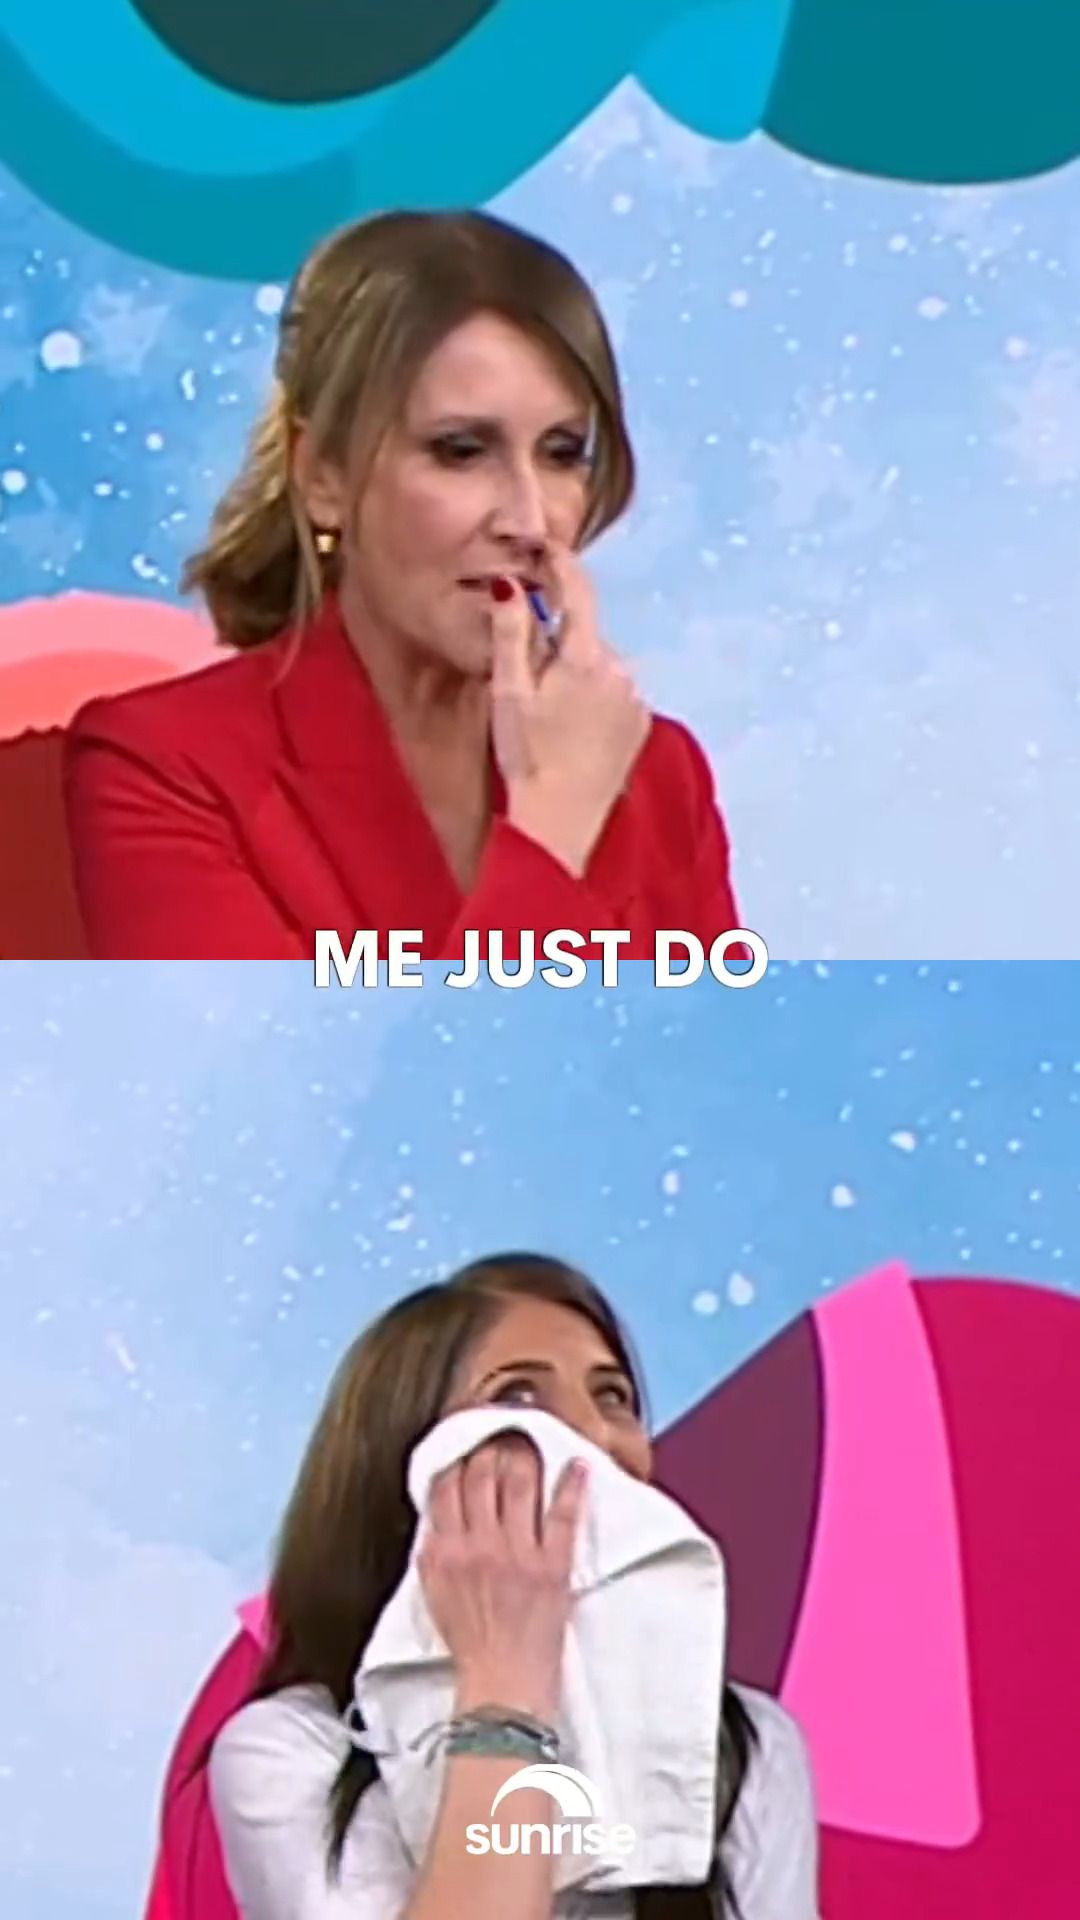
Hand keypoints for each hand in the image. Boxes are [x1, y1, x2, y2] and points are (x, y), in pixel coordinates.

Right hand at [417, 1434, 586, 1718]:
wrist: (504, 1684)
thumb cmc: (470, 1644)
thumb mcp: (434, 1591)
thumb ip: (435, 1546)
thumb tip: (441, 1508)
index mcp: (446, 1550)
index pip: (449, 1484)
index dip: (459, 1456)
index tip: (468, 1441)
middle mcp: (481, 1543)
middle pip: (484, 1474)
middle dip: (492, 1446)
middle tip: (501, 1432)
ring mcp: (520, 1552)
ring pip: (521, 1483)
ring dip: (526, 1455)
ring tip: (531, 1440)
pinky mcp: (554, 1565)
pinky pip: (564, 1515)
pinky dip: (572, 1486)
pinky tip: (578, 1465)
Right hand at [489, 547, 650, 876]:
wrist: (560, 823)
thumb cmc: (528, 760)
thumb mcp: (508, 692)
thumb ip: (511, 633)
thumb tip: (512, 584)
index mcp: (586, 657)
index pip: (579, 589)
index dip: (561, 562)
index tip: (545, 548)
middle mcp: (620, 670)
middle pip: (584, 633)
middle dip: (558, 641)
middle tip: (528, 677)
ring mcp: (635, 698)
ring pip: (599, 664)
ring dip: (576, 673)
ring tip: (550, 715)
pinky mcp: (641, 724)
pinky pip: (614, 693)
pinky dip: (594, 699)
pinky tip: (573, 730)